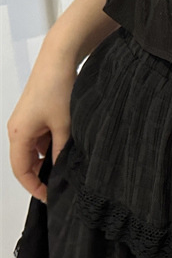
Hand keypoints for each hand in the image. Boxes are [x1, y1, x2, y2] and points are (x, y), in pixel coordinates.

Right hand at [8, 51, 75, 203]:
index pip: (21, 171)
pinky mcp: (35, 115)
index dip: (34, 187)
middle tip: (61, 185)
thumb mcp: (64, 125)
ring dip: (48, 159)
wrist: (58, 60)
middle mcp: (17, 130)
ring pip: (34, 150)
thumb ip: (61, 151)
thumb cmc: (58, 90)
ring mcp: (25, 122)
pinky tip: (68, 147)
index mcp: (19, 135)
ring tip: (68, 167)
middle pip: (26, 162)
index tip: (50, 197)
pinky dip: (51, 145)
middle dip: (41, 175)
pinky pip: (40, 138)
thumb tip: (62, 171)